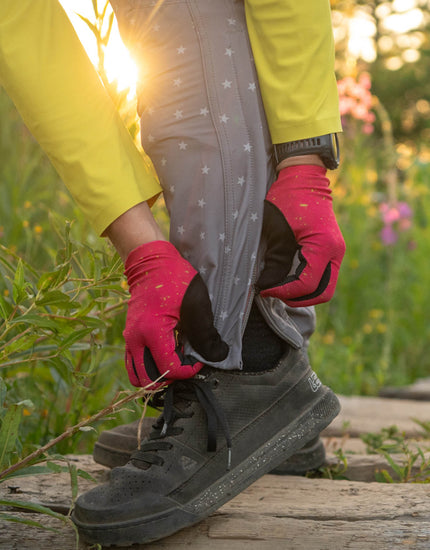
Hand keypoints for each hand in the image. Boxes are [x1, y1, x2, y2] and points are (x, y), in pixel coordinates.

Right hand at [123, 241, 228, 387]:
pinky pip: (134, 363)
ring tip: (175, 362)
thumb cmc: (175, 280)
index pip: (170, 368)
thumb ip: (207, 335)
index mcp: (151, 332)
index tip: (199, 358)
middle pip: (150, 379)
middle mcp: (135, 340)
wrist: (151, 262)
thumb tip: (218, 356)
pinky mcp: (129, 336)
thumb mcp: (197, 306)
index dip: (189, 370)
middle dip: (171, 377)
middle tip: (186, 364)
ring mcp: (129, 339)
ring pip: (138, 375)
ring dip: (157, 375)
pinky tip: (166, 353)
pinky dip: (149, 367)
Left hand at [256, 164, 344, 306]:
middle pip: (322, 293)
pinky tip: (286, 278)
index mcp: (324, 247)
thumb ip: (275, 261)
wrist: (304, 177)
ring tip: (278, 286)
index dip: (284, 292)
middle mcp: (336, 253)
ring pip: (323, 287)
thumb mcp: (276, 231)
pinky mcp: (331, 252)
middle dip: (297, 298)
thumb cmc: (288, 199)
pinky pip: (322, 276)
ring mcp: (336, 253)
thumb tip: (266, 286)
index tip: (264, 289)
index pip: (306, 284)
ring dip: (302, 292)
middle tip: (273, 292)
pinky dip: (306, 283)